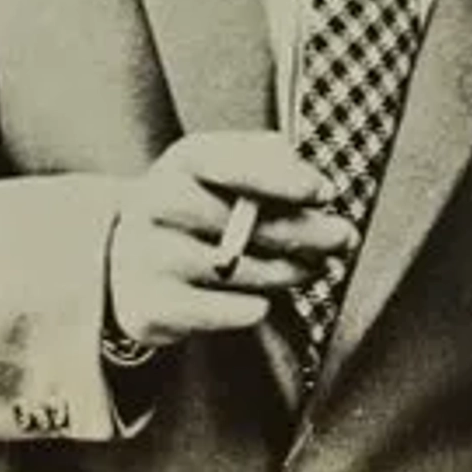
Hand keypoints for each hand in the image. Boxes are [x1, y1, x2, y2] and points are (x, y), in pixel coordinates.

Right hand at [107, 132, 356, 347]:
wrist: (128, 257)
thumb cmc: (198, 204)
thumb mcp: (225, 167)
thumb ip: (268, 161)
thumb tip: (308, 180)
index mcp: (183, 160)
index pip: (232, 163)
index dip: (281, 178)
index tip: (324, 192)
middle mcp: (159, 202)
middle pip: (242, 221)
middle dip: (302, 231)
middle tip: (344, 239)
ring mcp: (149, 256)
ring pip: (236, 269)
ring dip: (286, 271)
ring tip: (313, 268)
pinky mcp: (149, 306)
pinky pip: (215, 311)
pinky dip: (247, 309)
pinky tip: (265, 302)